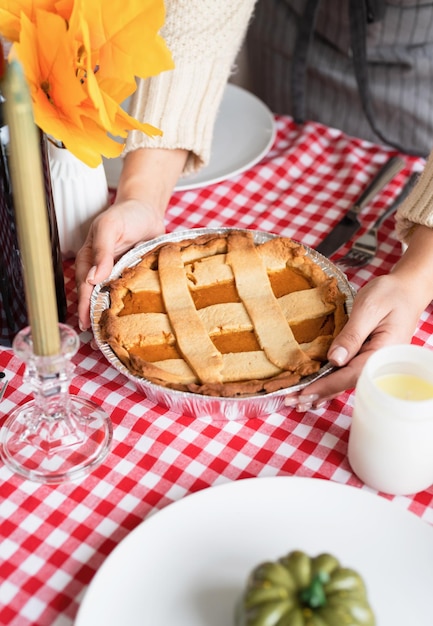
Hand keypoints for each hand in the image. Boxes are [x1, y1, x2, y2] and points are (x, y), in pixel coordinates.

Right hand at [75, 199, 164, 330]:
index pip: (85, 288)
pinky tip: (136, 323)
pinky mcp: (135, 278)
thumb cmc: (126, 214)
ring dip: (114, 318)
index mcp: (90, 260)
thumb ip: (102, 251)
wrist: (149, 209)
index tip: (86, 325)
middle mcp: (103, 271)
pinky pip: (132, 295)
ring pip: (113, 300)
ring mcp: (119, 276)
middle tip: (100, 342)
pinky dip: (132, 308)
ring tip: (116, 340)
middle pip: (96, 299)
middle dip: (97, 319)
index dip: (84, 307)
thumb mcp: (110, 227)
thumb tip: (93, 278)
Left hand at [285, 273, 425, 410]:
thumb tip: (334, 360)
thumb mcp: (369, 309)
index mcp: (383, 353)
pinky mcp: (366, 356)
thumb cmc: (390, 294)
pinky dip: (330, 382)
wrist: (407, 289)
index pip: (352, 375)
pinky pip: (347, 373)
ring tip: (297, 401)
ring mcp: (373, 361)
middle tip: (293, 401)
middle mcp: (379, 363)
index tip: (305, 392)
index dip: (327, 385)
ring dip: (322, 391)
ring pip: (346, 381)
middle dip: (319, 393)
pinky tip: (316, 392)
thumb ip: (352, 335)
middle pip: (347, 383)